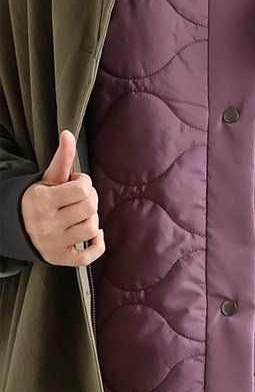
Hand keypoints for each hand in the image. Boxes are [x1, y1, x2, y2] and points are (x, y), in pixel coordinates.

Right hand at [20, 129, 105, 266]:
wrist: (19, 225)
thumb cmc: (41, 198)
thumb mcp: (49, 177)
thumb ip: (63, 156)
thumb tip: (68, 133)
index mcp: (43, 201)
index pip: (83, 188)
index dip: (85, 182)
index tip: (75, 182)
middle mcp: (47, 224)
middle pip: (90, 208)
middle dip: (90, 199)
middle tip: (80, 198)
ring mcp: (53, 243)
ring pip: (91, 229)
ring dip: (93, 219)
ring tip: (81, 215)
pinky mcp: (60, 258)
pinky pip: (88, 257)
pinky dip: (97, 246)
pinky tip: (94, 235)